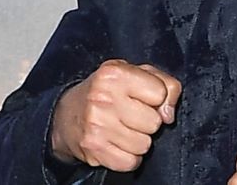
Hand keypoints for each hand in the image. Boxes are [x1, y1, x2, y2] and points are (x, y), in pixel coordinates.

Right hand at [50, 59, 180, 171]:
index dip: (156, 98)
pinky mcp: (94, 149)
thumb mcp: (135, 73)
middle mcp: (103, 98)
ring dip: (138, 140)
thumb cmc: (108, 91)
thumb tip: (169, 115)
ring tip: (123, 128)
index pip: (160, 92)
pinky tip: (118, 143)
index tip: (142, 98)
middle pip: (154, 122)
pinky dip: (128, 157)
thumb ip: (165, 84)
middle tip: (132, 115)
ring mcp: (97, 125)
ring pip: (144, 145)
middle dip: (148, 121)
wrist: (67, 115)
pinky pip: (130, 162)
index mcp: (115, 74)